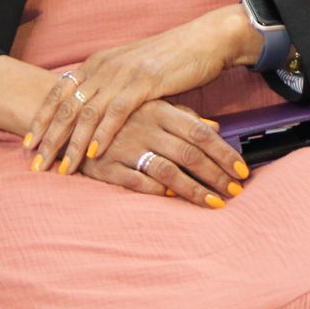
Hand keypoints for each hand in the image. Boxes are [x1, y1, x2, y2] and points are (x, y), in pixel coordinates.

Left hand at [26, 6, 253, 177]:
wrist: (203, 41)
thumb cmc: (169, 60)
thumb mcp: (131, 71)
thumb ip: (110, 87)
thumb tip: (91, 111)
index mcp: (98, 63)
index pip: (59, 92)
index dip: (41, 118)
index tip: (29, 143)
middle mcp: (104, 66)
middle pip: (66, 105)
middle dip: (48, 137)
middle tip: (36, 162)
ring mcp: (123, 73)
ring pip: (87, 112)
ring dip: (72, 142)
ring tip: (62, 166)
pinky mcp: (144, 82)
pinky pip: (116, 112)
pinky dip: (102, 133)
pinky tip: (93, 152)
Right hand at [73, 99, 249, 209]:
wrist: (66, 113)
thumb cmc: (118, 113)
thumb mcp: (152, 105)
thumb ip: (183, 116)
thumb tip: (215, 127)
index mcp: (159, 110)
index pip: (200, 132)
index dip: (223, 152)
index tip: (242, 170)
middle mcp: (146, 128)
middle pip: (189, 154)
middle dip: (216, 175)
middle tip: (236, 192)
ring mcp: (126, 147)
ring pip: (168, 171)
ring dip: (194, 190)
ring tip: (214, 203)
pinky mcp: (107, 166)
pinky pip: (136, 182)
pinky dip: (156, 191)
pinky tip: (174, 200)